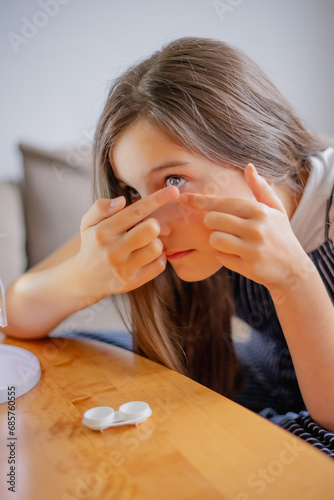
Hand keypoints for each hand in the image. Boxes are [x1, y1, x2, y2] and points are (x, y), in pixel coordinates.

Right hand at [73, 186, 178, 304]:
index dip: (157, 199)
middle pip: (151, 229)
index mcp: (103, 232)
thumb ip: (100, 207)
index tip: (174, 190)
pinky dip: (158, 258)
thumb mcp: (88, 223)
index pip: (135, 211)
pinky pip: (159, 265)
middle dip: (154, 225)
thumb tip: (121, 201)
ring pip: (157, 248)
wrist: (85, 280)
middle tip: (147, 228)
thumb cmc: (92, 244)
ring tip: (146, 243)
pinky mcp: (133, 282)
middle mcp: (113, 250)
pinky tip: (148, 256)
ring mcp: (123, 268)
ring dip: (156, 242)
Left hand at [178, 164, 306, 288]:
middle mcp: (256, 228)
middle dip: (211, 223)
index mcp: (260, 211)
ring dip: (217, 240)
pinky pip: (221, 257)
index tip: (182, 198)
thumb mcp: (276, 210)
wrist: (293, 270)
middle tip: (224, 227)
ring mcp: (252, 249)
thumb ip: (261, 189)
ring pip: (214, 239)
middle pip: (212, 220)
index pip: (222, 202)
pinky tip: (238, 256)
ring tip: (232, 242)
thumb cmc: (281, 236)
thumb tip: (249, 166)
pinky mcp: (247, 267)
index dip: (200, 200)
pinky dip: (225, 256)